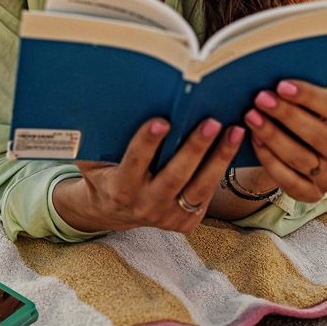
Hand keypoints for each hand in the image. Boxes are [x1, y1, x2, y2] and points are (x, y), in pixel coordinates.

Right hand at [52, 117, 244, 233]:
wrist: (113, 211)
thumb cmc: (103, 172)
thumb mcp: (91, 158)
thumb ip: (94, 138)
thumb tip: (106, 102)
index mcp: (120, 188)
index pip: (135, 162)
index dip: (148, 142)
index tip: (163, 120)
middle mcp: (144, 206)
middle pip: (175, 176)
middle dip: (195, 148)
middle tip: (212, 122)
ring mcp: (167, 217)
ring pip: (199, 188)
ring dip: (219, 158)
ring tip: (234, 131)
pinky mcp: (185, 223)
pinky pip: (206, 196)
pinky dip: (221, 170)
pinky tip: (232, 147)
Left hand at [244, 80, 326, 202]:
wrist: (301, 151)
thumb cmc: (306, 118)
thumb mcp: (312, 106)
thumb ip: (302, 96)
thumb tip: (276, 85)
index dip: (310, 97)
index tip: (281, 85)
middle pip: (319, 136)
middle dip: (286, 115)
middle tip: (260, 98)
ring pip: (301, 158)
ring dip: (272, 135)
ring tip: (251, 116)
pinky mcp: (312, 195)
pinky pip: (289, 180)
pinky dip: (269, 158)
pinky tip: (254, 139)